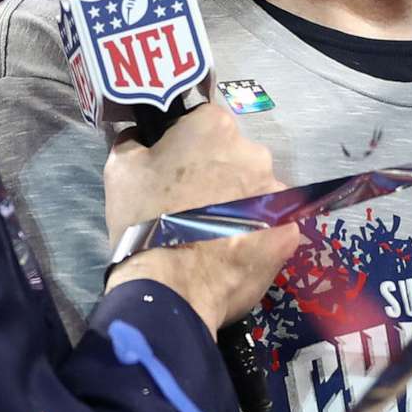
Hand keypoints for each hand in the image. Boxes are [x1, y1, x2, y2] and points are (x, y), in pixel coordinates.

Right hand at [103, 98, 302, 329]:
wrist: (171, 288)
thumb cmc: (143, 220)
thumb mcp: (121, 168)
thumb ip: (135, 141)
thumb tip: (141, 136)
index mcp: (215, 127)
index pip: (205, 123)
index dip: (188, 145)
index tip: (176, 168)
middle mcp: (255, 151)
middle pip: (237, 156)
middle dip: (220, 174)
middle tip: (194, 204)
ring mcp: (276, 192)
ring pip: (258, 191)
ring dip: (241, 204)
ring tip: (216, 234)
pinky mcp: (289, 231)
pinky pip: (273, 225)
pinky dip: (258, 235)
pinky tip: (234, 252)